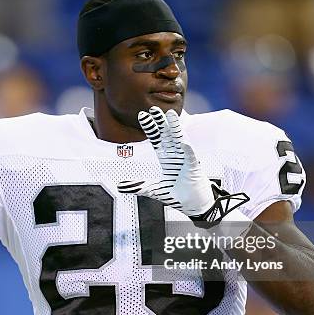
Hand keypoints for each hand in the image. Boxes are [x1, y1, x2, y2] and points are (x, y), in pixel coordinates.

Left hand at [117, 107, 248, 226]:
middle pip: (167, 135)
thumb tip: (119, 186)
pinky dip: (187, 149)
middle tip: (153, 108)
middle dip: (160, 122)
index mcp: (167, 158)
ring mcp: (185, 160)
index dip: (150, 127)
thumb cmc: (177, 195)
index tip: (142, 115)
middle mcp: (176, 156)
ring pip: (179, 140)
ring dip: (175, 128)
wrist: (194, 206)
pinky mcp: (194, 168)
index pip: (157, 139)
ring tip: (170, 115)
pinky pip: (190, 157)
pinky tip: (182, 142)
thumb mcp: (153, 190)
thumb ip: (137, 186)